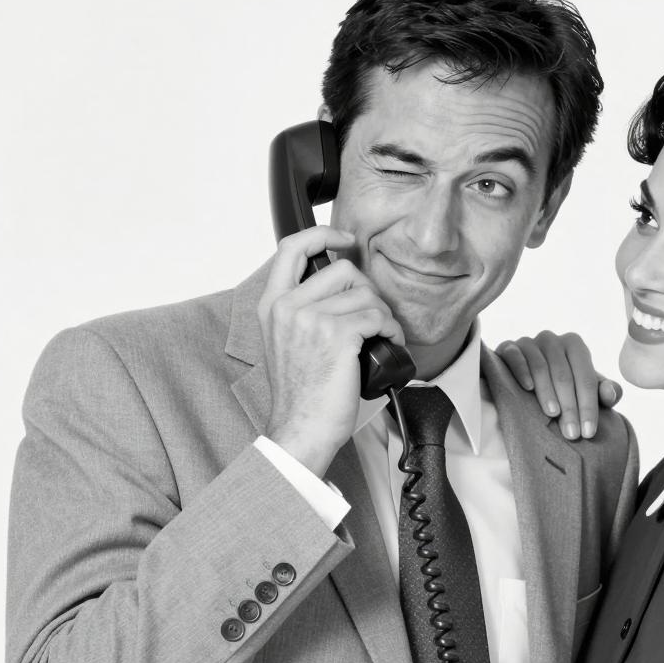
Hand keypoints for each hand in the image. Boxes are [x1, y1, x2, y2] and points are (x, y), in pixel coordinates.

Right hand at [258, 227, 404, 474]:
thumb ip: (301, 310)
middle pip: (343, 269)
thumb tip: (339, 287)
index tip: (344, 239)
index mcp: (272, 305)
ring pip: (366, 294)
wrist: (302, 428)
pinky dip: (391, 329)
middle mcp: (288, 307)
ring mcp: (311, 319)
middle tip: (372, 316)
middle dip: (367, 291)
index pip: (292, 247)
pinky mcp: (338, 336)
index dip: (323, 234)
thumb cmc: (301, 393)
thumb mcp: (287, 342)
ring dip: (383, 314)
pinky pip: (377, 316)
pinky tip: (388, 344)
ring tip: (382, 335)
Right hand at [495, 331, 621, 440]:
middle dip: (570, 406)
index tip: (588, 432)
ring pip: (541, 367)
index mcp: (574, 345)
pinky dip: (522, 371)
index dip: (589, 407)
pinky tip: (527, 389)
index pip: (586, 378)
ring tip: (553, 415)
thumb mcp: (586, 391)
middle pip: (564, 375)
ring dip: (547, 392)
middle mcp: (552, 339)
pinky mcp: (508, 347)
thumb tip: (610, 393)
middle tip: (571, 433)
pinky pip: (515, 356)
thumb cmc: (562, 387)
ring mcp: (529, 342)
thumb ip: (605, 392)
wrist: (525, 379)